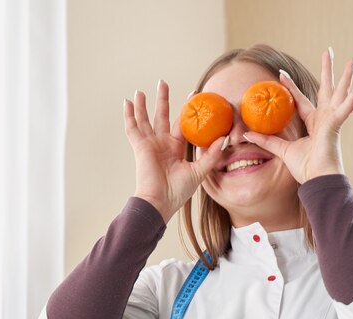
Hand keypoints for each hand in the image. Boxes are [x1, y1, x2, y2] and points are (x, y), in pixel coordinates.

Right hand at [123, 80, 225, 222]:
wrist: (160, 202)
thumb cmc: (178, 191)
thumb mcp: (200, 171)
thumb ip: (212, 155)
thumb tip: (226, 138)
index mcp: (175, 148)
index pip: (182, 124)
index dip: (186, 110)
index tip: (193, 94)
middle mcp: (162, 144)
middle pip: (161, 116)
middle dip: (162, 100)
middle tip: (162, 82)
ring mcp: (150, 144)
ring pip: (145, 119)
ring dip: (142, 105)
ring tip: (140, 91)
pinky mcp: (140, 146)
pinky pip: (132, 128)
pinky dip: (129, 115)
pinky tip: (126, 102)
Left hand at [243, 47, 352, 183]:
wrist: (317, 179)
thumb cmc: (305, 167)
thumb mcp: (282, 150)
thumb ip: (266, 140)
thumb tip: (246, 134)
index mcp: (313, 122)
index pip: (300, 99)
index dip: (291, 86)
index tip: (281, 73)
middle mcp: (324, 118)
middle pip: (326, 89)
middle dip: (327, 70)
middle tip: (329, 51)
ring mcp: (332, 120)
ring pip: (340, 93)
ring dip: (346, 76)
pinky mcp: (335, 125)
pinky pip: (347, 107)